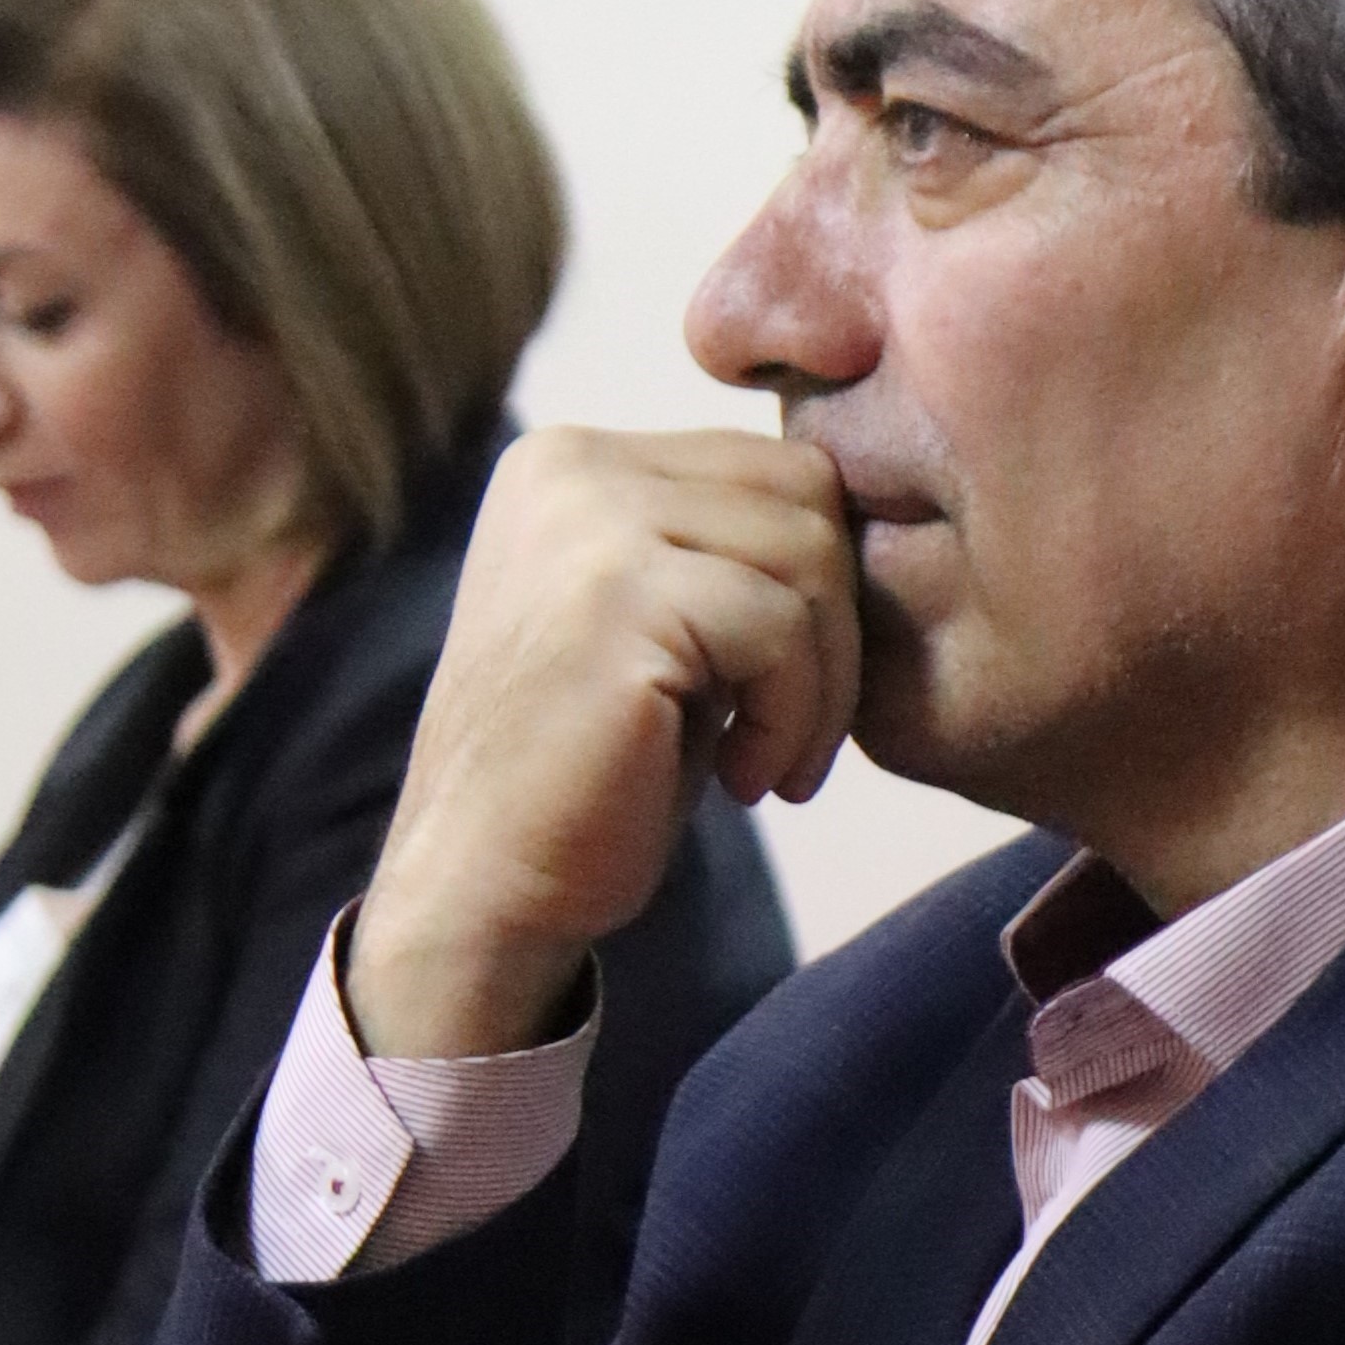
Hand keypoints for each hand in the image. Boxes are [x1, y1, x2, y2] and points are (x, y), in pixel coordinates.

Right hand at [348, 427, 858, 1056]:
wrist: (484, 884)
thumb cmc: (594, 773)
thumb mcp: (663, 629)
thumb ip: (728, 554)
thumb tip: (860, 522)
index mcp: (575, 460)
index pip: (777, 468)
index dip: (821, 586)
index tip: (789, 688)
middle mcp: (570, 466)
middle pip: (808, 491)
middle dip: (837, 625)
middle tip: (794, 732)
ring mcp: (587, 522)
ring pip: (810, 556)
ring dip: (822, 683)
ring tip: (767, 762)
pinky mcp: (616, 596)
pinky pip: (782, 630)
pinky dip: (793, 719)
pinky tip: (743, 779)